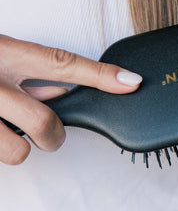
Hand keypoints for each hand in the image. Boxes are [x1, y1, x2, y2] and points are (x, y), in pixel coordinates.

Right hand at [0, 36, 141, 165]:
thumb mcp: (3, 53)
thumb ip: (32, 71)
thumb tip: (66, 91)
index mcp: (7, 54)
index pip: (61, 64)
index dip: (100, 76)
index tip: (131, 83)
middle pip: (43, 121)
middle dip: (55, 135)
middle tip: (51, 131)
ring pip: (18, 151)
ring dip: (22, 147)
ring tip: (12, 131)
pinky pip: (0, 156)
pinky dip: (2, 147)